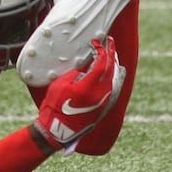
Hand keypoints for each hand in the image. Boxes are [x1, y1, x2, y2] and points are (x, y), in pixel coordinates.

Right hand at [33, 37, 124, 152]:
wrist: (57, 129)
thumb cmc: (55, 105)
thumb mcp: (62, 83)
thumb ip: (77, 72)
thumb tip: (87, 65)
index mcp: (89, 87)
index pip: (101, 63)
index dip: (101, 49)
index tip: (96, 41)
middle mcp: (101, 94)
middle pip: (111, 69)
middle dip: (111, 53)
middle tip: (110, 42)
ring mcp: (104, 102)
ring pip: (115, 79)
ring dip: (114, 64)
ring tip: (112, 54)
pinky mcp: (104, 107)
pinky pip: (114, 88)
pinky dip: (115, 77)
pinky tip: (115, 72)